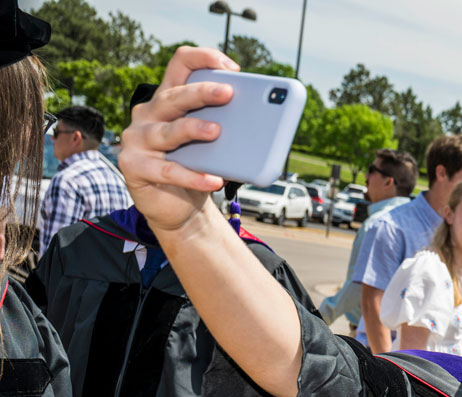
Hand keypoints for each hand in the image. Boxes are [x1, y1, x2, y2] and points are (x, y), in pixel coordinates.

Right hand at [117, 46, 239, 234]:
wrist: (177, 207)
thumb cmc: (196, 167)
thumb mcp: (211, 144)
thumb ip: (226, 126)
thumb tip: (262, 123)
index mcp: (168, 99)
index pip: (180, 65)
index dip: (203, 59)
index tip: (231, 68)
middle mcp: (148, 114)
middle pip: (174, 96)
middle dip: (201, 92)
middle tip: (228, 93)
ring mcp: (136, 139)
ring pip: (168, 131)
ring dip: (193, 129)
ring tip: (217, 131)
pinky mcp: (134, 166)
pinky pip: (167, 170)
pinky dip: (192, 176)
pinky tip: (213, 179)